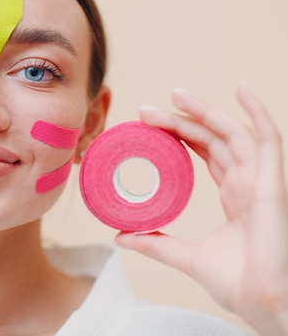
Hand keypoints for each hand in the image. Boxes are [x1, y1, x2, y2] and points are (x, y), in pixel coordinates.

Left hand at [115, 83, 287, 334]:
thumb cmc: (237, 283)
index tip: (148, 124)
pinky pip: (268, 140)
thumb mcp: (185, 256)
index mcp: (234, 195)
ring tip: (176, 94)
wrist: (262, 303)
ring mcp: (261, 181)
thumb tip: (120, 236)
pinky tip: (241, 88)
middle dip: (181, 119)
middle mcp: (248, 182)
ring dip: (205, 111)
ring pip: (232, 133)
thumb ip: (155, 243)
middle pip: (213, 138)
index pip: (206, 152)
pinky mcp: (271, 184)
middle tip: (148, 110)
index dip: (180, 134)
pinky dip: (257, 111)